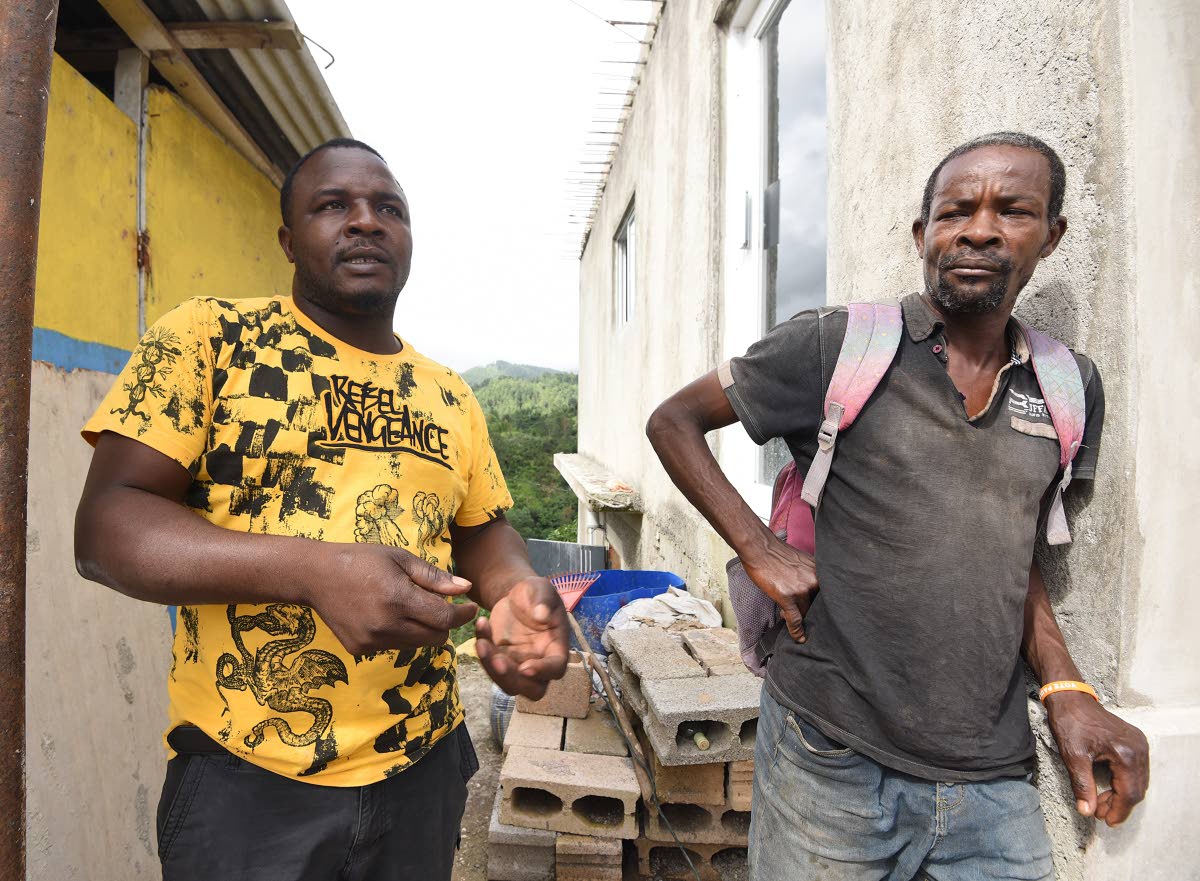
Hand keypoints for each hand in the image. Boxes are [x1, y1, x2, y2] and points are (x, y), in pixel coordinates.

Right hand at [305, 544, 477, 655]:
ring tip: (407, 606)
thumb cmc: (362, 560)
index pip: (445, 619)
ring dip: (421, 629)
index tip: (470, 606)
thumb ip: (434, 577)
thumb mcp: (400, 558)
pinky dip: (400, 634)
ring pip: (416, 644)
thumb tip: (466, 589)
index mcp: (398, 599)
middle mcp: (386, 625)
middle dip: (444, 623)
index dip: (463, 614)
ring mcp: (372, 641)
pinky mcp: (360, 650)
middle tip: (439, 605)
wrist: (315, 576)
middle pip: (435, 637)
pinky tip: (384, 614)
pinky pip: (394, 646)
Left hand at [475, 577, 569, 698]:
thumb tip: (542, 614)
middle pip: (534, 689)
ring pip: (508, 683)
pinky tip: (481, 626)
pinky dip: (482, 651)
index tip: (525, 667)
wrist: (517, 596)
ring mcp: (520, 665)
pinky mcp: (501, 660)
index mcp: (557, 647)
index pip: (556, 668)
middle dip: (513, 680)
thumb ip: (543, 599)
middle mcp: (541, 662)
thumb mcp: (541, 587)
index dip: (543, 671)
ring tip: (482, 642)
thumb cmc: (536, 593)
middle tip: (497, 661)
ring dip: (492, 668)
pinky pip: (490, 665)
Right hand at [743, 537, 818, 641]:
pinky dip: (797, 631)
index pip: (827, 597)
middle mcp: (814, 581)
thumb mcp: (802, 562)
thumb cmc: (778, 553)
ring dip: (803, 621)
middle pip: (818, 607)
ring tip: (797, 624)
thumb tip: (812, 593)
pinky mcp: (787, 596)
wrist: (760, 548)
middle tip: (813, 624)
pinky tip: (799, 638)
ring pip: (807, 614)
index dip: (824, 609)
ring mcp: (801, 589)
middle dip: (815, 616)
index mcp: (819, 572)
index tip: (825, 617)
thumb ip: (810, 577)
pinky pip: (795, 619)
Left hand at [1046, 690, 1149, 826]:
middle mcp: (1139, 749)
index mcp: (1127, 754)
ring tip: (1101, 802)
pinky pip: (1135, 770)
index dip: (1118, 811)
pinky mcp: (1134, 742)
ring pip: (1137, 781)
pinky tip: (1107, 787)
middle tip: (1099, 813)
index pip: (1129, 793)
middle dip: (1119, 804)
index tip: (1106, 822)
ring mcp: (1139, 744)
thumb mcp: (1073, 756)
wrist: (1070, 697)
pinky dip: (1123, 782)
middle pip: (1136, 789)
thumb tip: (1087, 811)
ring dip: (1121, 794)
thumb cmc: (1070, 723)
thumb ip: (1083, 786)